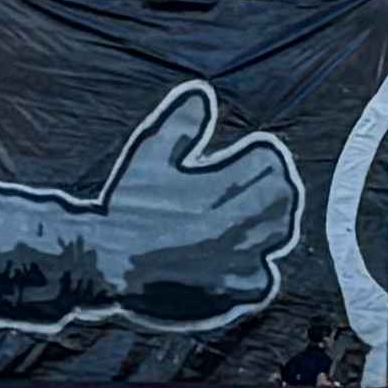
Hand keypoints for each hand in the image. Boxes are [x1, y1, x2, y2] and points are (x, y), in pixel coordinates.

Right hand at [88, 81, 299, 329]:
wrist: (105, 264)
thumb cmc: (125, 205)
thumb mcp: (147, 155)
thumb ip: (179, 125)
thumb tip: (203, 94)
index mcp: (214, 188)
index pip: (269, 163)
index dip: (265, 154)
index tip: (255, 153)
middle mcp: (229, 226)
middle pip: (282, 197)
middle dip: (274, 184)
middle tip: (259, 182)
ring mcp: (231, 262)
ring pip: (278, 235)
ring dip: (272, 221)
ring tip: (253, 215)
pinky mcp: (226, 293)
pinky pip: (264, 278)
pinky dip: (259, 267)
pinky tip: (242, 256)